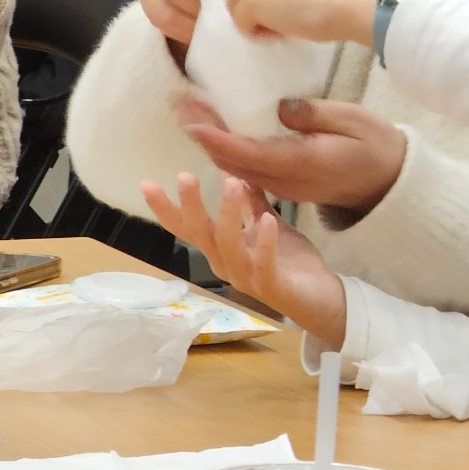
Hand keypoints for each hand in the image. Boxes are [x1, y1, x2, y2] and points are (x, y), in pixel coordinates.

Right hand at [142, 172, 346, 344]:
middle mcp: (227, 265)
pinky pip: (263, 263)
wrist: (322, 299)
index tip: (147, 184)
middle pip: (202, 235)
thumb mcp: (268, 225)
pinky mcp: (271, 286)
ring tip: (232, 183)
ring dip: (228, 214)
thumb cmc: (290, 262)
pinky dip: (264, 242)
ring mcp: (247, 277)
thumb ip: (251, 203)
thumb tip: (232, 171)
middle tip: (184, 176)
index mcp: (222, 250)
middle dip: (191, 206)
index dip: (168, 209)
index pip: (189, 228)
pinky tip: (267, 220)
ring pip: (229, 246)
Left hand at [175, 93, 407, 216]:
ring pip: (236, 168)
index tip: (190, 117)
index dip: (215, 136)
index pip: (247, 152)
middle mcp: (285, 181)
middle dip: (203, 134)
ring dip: (211, 142)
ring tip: (191, 112)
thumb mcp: (355, 120)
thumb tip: (279, 109)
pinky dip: (227, 150)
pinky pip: (247, 170)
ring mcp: (283, 187)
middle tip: (180, 104)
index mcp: (300, 164)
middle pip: (232, 162)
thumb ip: (315, 115)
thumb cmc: (377, 147)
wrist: (390, 184)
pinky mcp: (285, 186)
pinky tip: (217, 131)